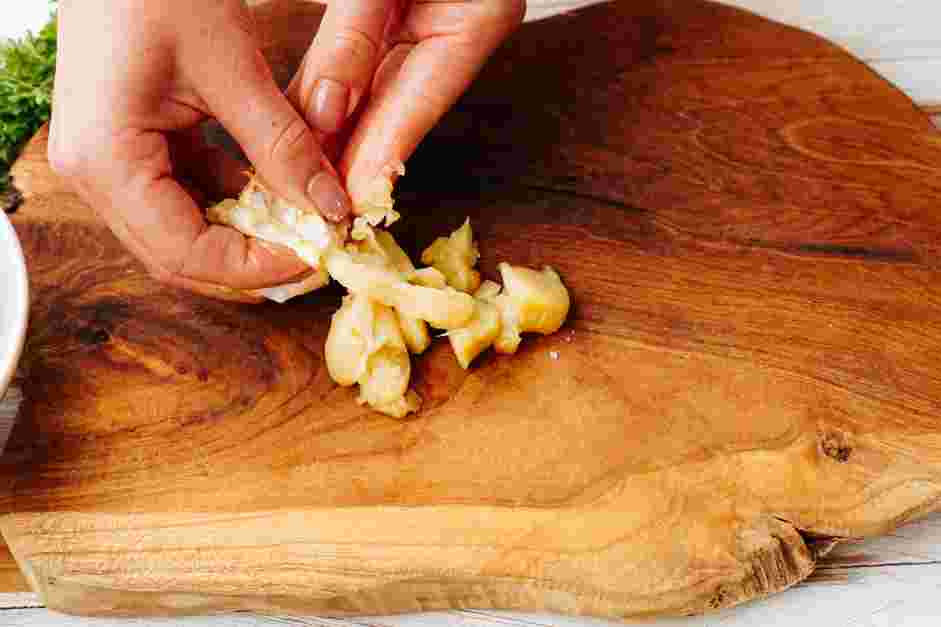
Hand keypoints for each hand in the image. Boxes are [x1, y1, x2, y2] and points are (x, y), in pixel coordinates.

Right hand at [49, 0, 352, 299]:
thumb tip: (330, 209)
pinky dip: (233, 197)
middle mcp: (95, 173)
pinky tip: (277, 190)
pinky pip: (184, 191)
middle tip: (316, 252)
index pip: (187, 253)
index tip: (317, 257)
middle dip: (253, 261)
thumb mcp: (232, 67)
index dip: (258, 267)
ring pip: (184, 228)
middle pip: (181, 253)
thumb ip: (282, 146)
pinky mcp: (129, 143)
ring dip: (246, 233)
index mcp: (107, 160)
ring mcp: (108, 160)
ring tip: (306, 225)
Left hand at [287, 0, 524, 208]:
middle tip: (316, 206)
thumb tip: (326, 110)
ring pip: (378, 94)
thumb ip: (354, 38)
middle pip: (396, 110)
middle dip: (352, 157)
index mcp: (475, 19)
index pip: (417, 106)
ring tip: (305, 180)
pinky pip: (367, 68)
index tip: (350, 205)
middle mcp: (457, 32)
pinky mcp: (405, 19)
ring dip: (338, 135)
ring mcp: (433, 26)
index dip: (379, 159)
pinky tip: (310, 129)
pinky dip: (334, 96)